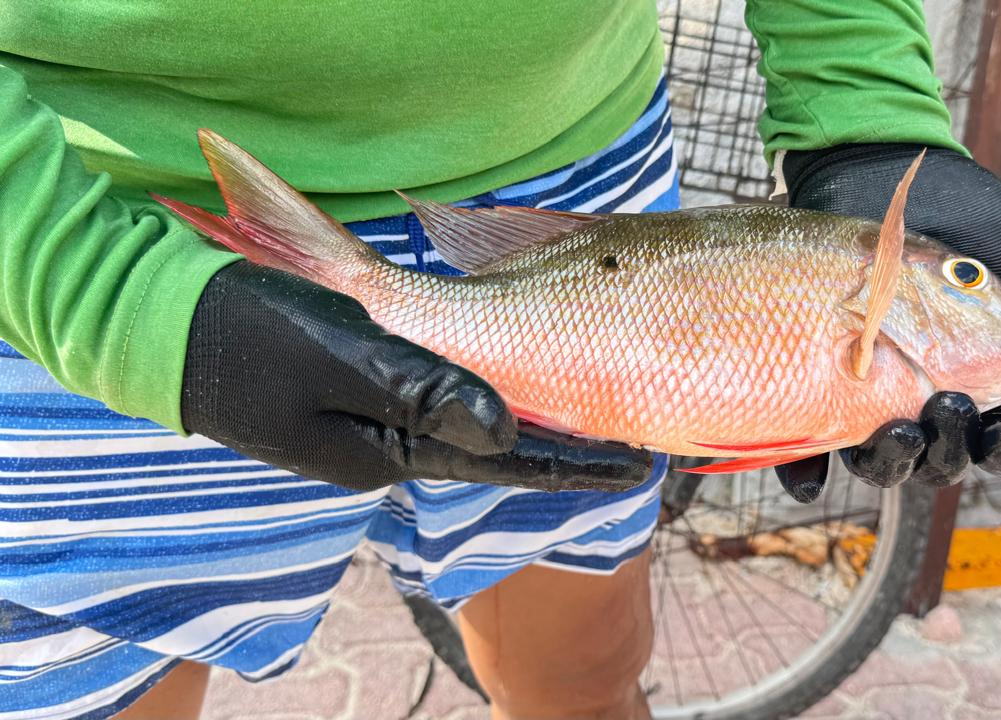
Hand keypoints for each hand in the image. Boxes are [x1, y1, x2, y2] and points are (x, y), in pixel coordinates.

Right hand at [181, 262, 652, 491]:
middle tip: (637, 438)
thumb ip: (426, 392)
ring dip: (533, 414)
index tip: (640, 465)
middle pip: (499, 448)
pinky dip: (487, 385)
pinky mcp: (358, 389)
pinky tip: (514, 375)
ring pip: (474, 422)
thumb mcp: (342, 360)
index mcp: (388, 451)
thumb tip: (509, 426)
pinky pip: (440, 396)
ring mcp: (372, 421)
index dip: (575, 462)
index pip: (505, 463)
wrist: (164, 322)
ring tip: (597, 412)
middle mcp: (389, 445)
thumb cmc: (248, 335)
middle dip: (566, 442)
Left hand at [773, 143, 1000, 500]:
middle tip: (944, 408)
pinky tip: (809, 476)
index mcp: (982, 378)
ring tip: (893, 431)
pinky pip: (808, 438)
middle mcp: (926, 392)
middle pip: (941, 459)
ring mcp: (868, 388)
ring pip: (881, 458)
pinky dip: (808, 468)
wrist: (879, 168)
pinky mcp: (815, 373)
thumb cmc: (965, 211)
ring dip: (890, 461)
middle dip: (947, 450)